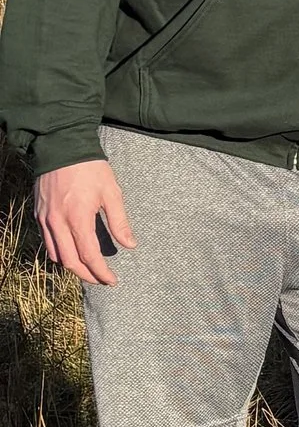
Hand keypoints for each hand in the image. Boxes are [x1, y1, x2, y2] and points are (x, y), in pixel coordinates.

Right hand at [33, 158, 136, 285]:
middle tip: (101, 280)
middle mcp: (57, 222)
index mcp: (77, 218)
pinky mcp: (39, 214)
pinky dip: (59, 253)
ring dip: (72, 266)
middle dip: (86, 275)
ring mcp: (45, 219)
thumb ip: (120, 221)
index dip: (101, 272)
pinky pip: (47, 242)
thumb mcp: (111, 192)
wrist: (61, 147)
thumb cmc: (90, 168)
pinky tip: (72, 252)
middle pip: (69, 262)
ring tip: (88, 269)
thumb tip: (130, 245)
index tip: (112, 280)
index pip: (89, 255)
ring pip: (55, 254)